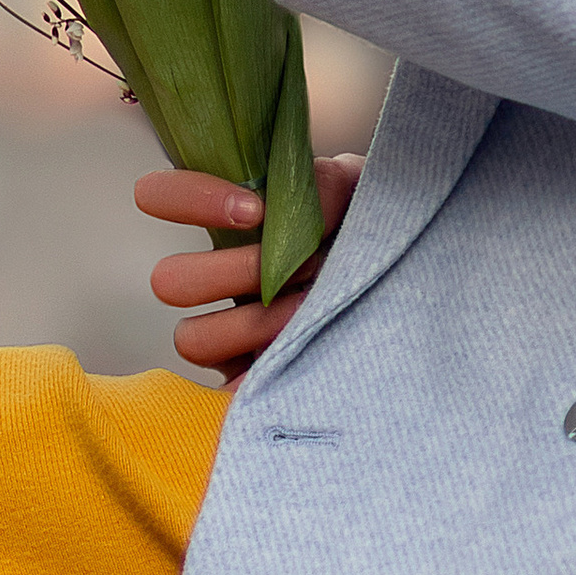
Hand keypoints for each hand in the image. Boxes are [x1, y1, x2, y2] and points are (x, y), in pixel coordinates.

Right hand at [139, 156, 366, 376]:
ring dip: (252, 324)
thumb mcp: (357, 192)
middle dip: (235, 272)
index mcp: (234, 221)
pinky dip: (256, 379)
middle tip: (299, 267)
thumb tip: (290, 207)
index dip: (193, 199)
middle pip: (170, 280)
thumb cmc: (373, 232)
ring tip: (309, 310)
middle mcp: (220, 275)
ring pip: (191, 338)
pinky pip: (226, 390)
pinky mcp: (250, 379)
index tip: (256, 211)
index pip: (164, 194)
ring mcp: (230, 331)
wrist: (411, 290)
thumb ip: (323, 184)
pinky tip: (301, 359)